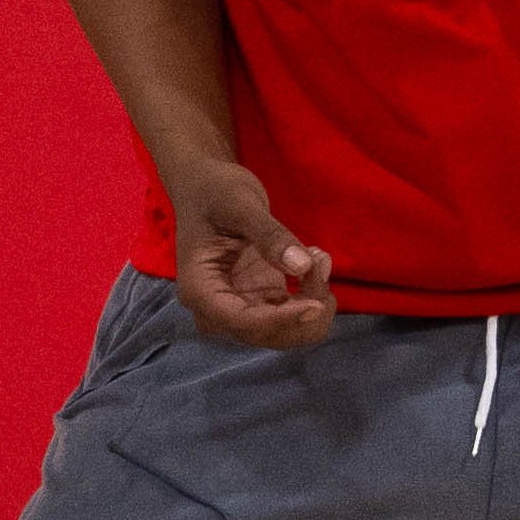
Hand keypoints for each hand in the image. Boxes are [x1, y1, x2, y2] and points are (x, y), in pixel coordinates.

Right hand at [170, 160, 335, 348]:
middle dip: (303, 307)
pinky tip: (315, 259)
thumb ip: (270, 235)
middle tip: (319, 260)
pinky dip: (309, 294)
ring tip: (319, 257)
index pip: (242, 322)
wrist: (206, 186)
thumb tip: (302, 266)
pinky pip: (289, 312)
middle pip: (266, 334)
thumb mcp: (241, 204)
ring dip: (311, 302)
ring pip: (282, 330)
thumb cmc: (215, 191)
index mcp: (200, 289)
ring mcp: (238, 305)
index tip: (317, 305)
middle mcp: (217, 308)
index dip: (281, 320)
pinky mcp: (257, 298)